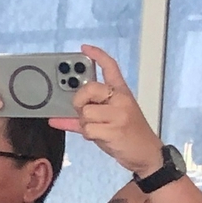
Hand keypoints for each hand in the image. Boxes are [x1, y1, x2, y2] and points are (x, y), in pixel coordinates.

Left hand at [50, 44, 163, 176]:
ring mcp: (119, 113)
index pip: (110, 67)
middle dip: (79, 101)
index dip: (97, 55)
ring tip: (97, 129)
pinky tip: (99, 137)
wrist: (146, 153)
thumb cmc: (125, 134)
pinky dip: (89, 136)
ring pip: (85, 112)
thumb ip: (82, 116)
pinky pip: (88, 129)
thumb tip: (55, 118)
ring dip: (85, 124)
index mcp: (121, 92)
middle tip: (84, 112)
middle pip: (89, 88)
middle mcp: (121, 99)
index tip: (84, 49)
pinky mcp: (115, 130)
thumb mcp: (108, 120)